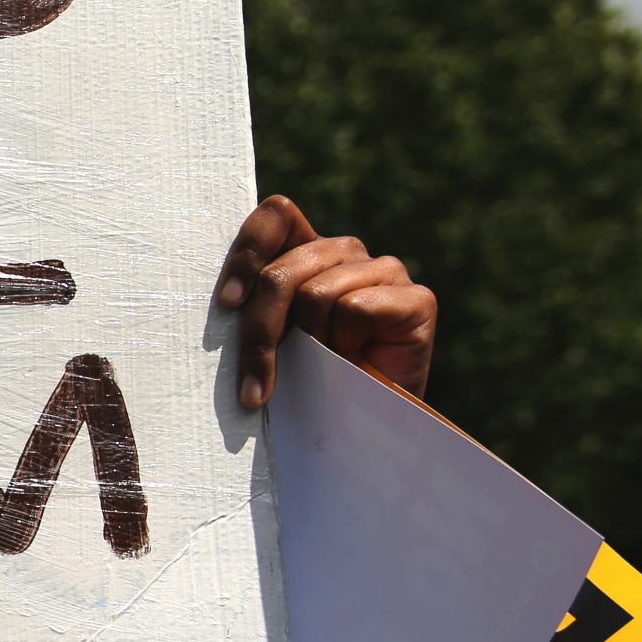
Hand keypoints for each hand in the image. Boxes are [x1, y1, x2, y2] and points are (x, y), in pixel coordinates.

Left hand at [215, 197, 437, 408]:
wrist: (361, 425)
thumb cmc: (307, 379)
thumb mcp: (269, 336)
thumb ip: (254, 302)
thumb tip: (224, 297)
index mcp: (306, 249)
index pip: (277, 216)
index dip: (247, 252)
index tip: (228, 304)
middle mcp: (345, 251)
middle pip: (283, 272)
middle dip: (260, 333)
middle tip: (253, 384)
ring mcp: (384, 270)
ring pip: (316, 293)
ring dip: (309, 345)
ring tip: (321, 367)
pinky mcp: (416, 298)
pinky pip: (356, 308)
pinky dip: (345, 345)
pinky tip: (353, 362)